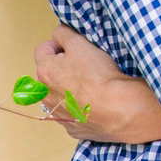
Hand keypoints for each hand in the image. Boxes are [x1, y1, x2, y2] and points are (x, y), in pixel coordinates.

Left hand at [33, 25, 160, 143]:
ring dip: (71, 88)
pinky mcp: (72, 127)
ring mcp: (58, 114)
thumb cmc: (98, 75)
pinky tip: (95, 102)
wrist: (117, 108)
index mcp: (44, 72)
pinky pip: (73, 112)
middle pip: (50, 73)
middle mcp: (45, 95)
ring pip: (60, 94)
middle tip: (85, 64)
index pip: (43, 49)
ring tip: (92, 84)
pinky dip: (81, 106)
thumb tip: (59, 34)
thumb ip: (64, 34)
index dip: (59, 44)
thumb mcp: (79, 43)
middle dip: (64, 67)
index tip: (74, 47)